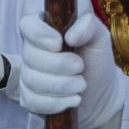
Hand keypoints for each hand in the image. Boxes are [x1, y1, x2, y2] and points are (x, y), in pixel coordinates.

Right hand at [17, 12, 124, 128]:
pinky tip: (73, 100)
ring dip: (62, 85)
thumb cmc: (96, 59)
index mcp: (45, 28)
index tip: (59, 44)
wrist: (101, 91)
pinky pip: (32, 101)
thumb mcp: (99, 37)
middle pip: (30, 56)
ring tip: (82, 85)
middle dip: (60, 65)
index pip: (28, 25)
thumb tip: (70, 36)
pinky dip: (56, 103)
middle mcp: (31, 50)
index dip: (40, 35)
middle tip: (81, 67)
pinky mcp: (29, 97)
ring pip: (32, 80)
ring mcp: (28, 74)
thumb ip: (89, 26)